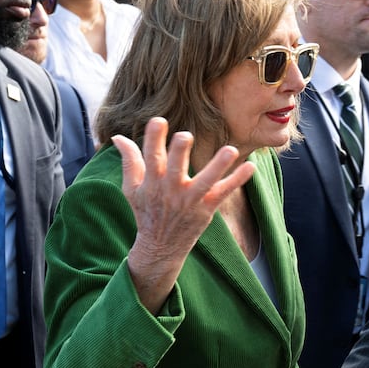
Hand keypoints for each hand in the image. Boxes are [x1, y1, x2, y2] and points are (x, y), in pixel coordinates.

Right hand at [114, 117, 254, 312]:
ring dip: (218, 166)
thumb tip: (117, 137)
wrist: (160, 247)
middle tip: (185, 135)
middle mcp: (171, 190)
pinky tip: (251, 166)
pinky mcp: (206, 209)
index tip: (158, 120)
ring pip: (205, 181)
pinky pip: (224, 192)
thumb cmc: (146, 212)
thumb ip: (129, 161)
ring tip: (231, 150)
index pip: (151, 157)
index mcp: (152, 182)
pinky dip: (237, 180)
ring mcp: (190, 200)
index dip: (153, 138)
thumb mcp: (132, 188)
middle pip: (176, 168)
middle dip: (179, 152)